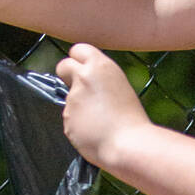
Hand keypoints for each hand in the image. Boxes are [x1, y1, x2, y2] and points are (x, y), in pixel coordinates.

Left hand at [56, 42, 147, 170]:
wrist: (127, 144)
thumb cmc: (131, 119)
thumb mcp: (120, 87)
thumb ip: (100, 80)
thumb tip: (88, 82)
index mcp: (100, 66)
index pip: (78, 49)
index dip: (78, 59)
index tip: (81, 68)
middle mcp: (83, 78)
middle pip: (63, 66)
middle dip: (67, 75)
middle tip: (79, 88)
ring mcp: (72, 98)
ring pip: (68, 97)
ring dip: (78, 106)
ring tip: (98, 119)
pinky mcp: (66, 117)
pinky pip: (70, 118)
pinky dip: (78, 123)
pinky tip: (93, 130)